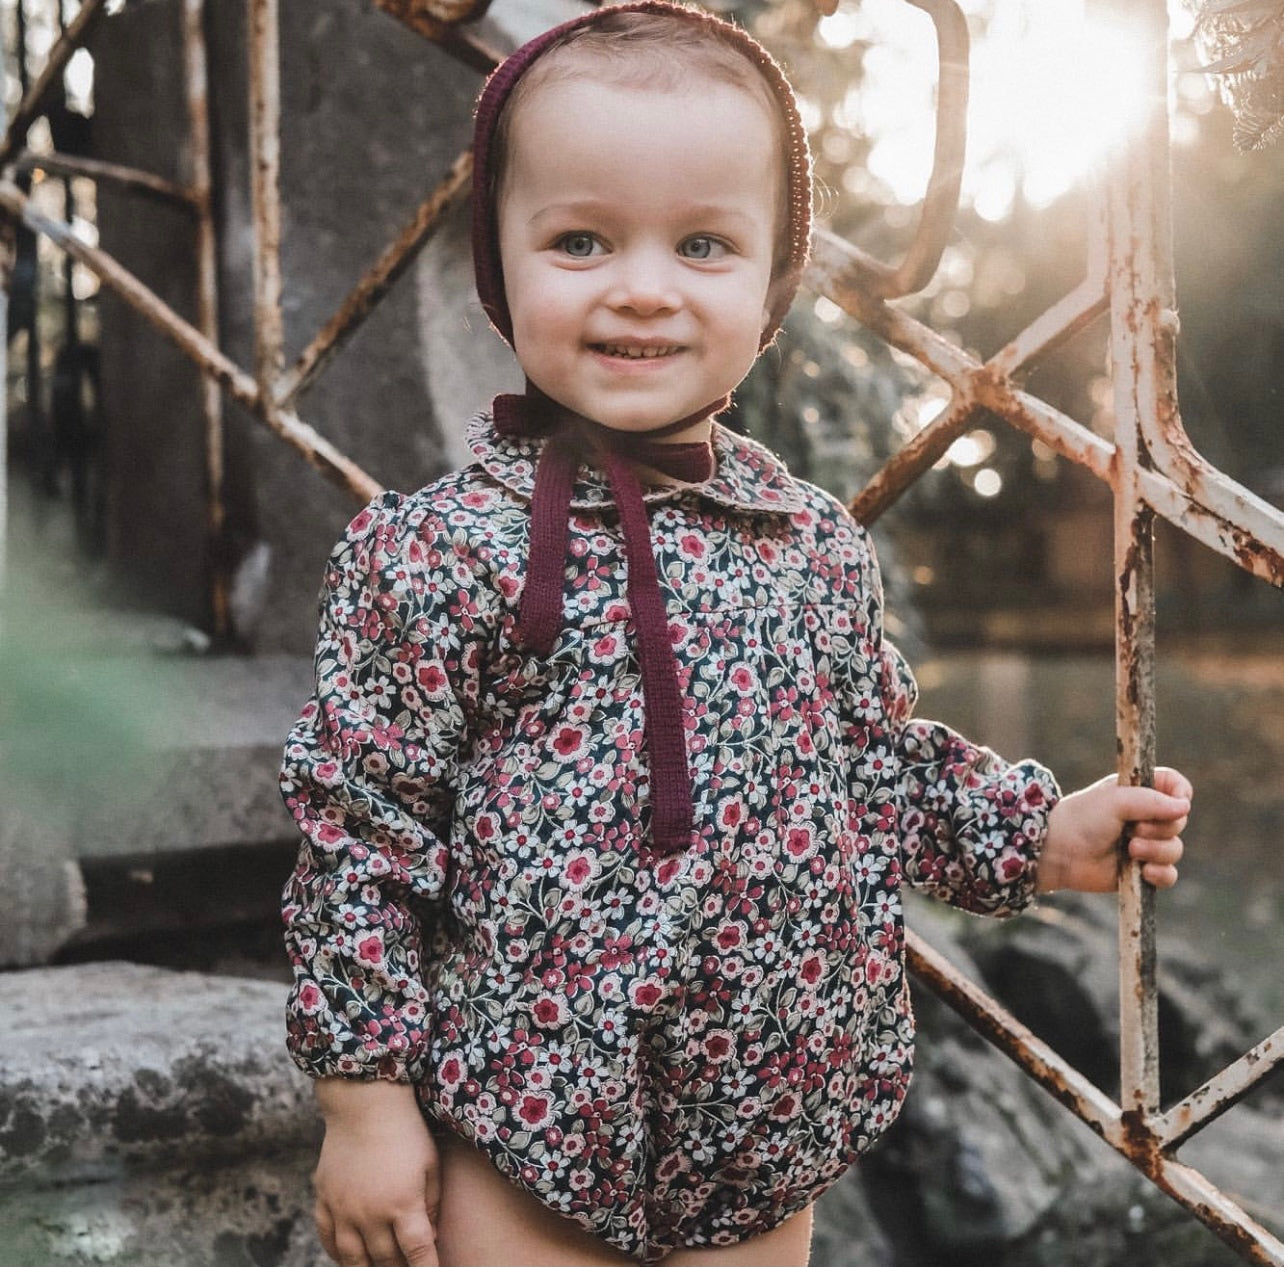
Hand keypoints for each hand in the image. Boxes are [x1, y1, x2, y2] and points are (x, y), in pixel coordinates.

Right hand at [312, 1079, 439, 1266]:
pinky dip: (336, 1253)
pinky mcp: (324, 1198)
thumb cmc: (406, 1130)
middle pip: (384, 1260)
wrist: (365, 1102)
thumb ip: (432, 1204)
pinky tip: (347, 1258)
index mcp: (403, 1204)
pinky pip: (327, 1238)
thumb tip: (430, 1237)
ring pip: (352, 1259)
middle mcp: (370, 1213)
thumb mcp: (430, 1164)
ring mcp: (343, 1208)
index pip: (417, 1252)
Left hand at [1037, 767, 1191, 893]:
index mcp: (1138, 792)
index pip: (1174, 785)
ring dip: (1156, 850)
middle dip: (1159, 827)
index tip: (1178, 802)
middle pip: (1179, 820)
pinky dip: (1160, 874)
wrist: (1059, 852)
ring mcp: (1145, 844)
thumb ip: (1151, 800)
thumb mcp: (1115, 800)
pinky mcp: (1142, 870)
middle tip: (1132, 828)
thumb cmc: (1082, 819)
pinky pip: (1169, 874)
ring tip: (1130, 849)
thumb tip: (1184, 806)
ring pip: (1175, 849)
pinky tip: (1143, 871)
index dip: (1181, 793)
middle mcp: (1144, 817)